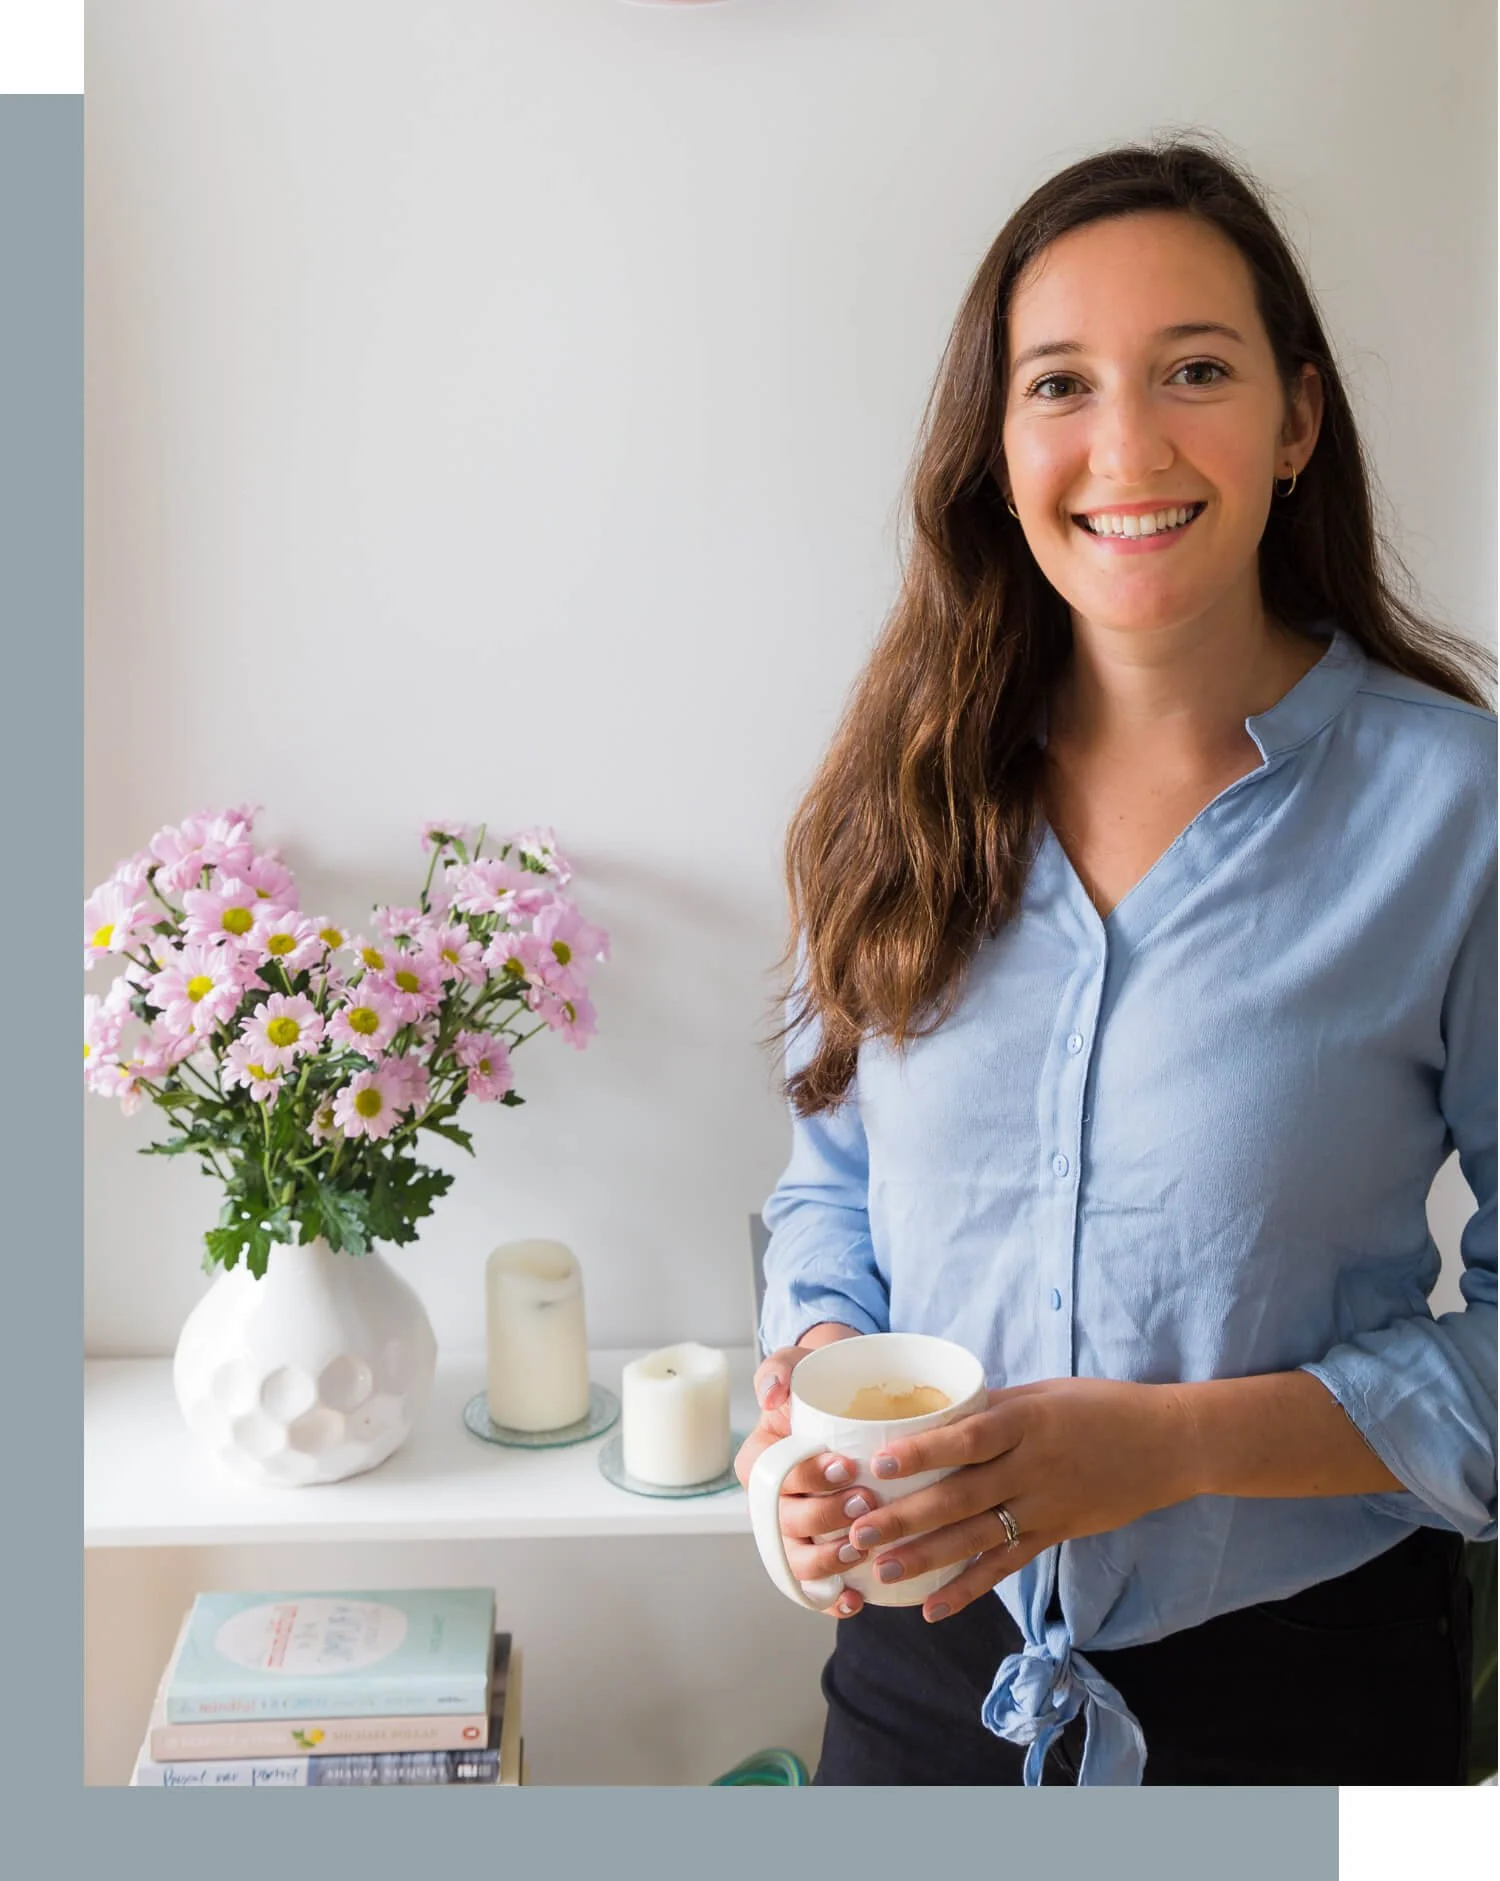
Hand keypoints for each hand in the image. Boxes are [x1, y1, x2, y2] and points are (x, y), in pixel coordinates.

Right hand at [734, 1330, 871, 1618]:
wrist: (850, 1404)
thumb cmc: (823, 1385)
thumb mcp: (801, 1364)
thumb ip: (781, 1368)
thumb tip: (773, 1392)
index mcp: (760, 1462)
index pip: (775, 1477)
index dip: (808, 1477)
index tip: (845, 1466)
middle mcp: (771, 1503)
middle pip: (786, 1522)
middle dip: (825, 1518)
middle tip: (866, 1503)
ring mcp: (792, 1532)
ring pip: (797, 1561)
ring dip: (827, 1561)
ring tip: (862, 1550)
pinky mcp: (816, 1553)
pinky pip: (814, 1586)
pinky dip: (829, 1598)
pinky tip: (854, 1599)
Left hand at [840, 1377, 1196, 1620]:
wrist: (1169, 1443)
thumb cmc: (1100, 1407)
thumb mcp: (1043, 1394)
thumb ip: (990, 1410)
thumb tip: (932, 1415)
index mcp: (1028, 1421)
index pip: (968, 1436)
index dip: (924, 1451)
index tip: (879, 1463)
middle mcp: (1033, 1466)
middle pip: (961, 1495)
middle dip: (906, 1516)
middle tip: (858, 1532)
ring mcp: (1045, 1506)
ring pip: (976, 1537)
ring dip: (926, 1557)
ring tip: (881, 1571)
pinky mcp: (1056, 1534)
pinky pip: (1007, 1566)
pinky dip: (969, 1590)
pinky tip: (933, 1609)